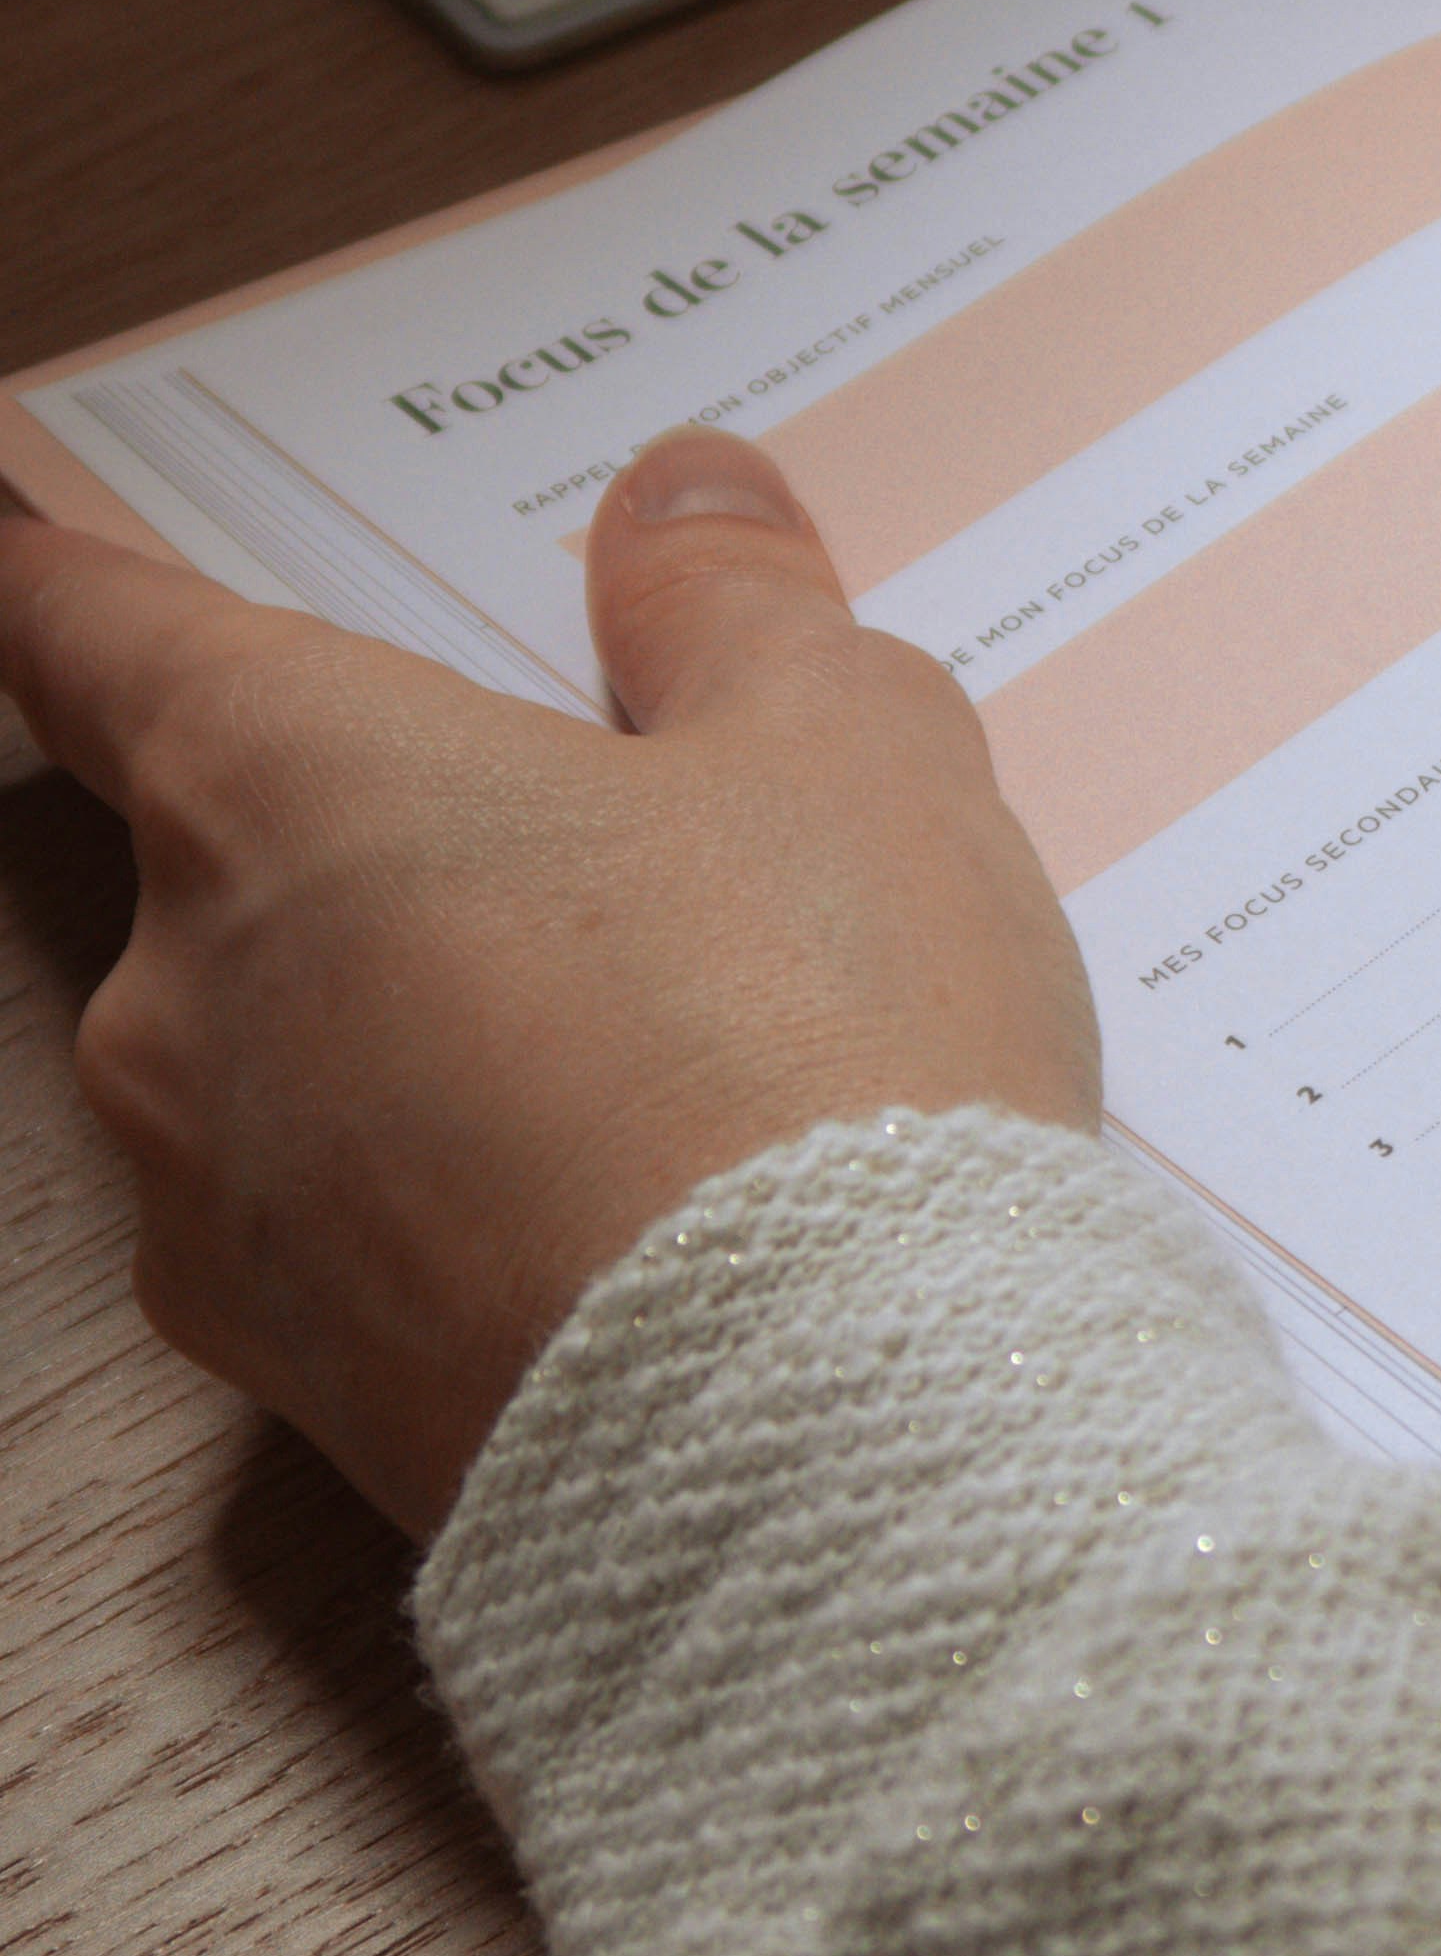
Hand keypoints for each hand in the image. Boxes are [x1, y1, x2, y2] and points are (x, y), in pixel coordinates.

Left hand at [0, 431, 1098, 1537]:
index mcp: (275, 779)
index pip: (88, 628)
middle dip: (375, 829)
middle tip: (575, 825)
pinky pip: (357, 1230)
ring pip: (293, 1052)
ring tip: (668, 1046)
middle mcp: (182, 992)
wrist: (834, 1453)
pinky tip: (643, 1212)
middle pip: (226, 853)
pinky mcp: (297, 1388)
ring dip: (420, 1024)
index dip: (56, 563)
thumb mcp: (843, 752)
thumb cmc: (813, 1055)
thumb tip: (675, 502)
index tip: (17, 535)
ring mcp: (219, 1207)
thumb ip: (734, 606)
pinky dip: (461, 1195)